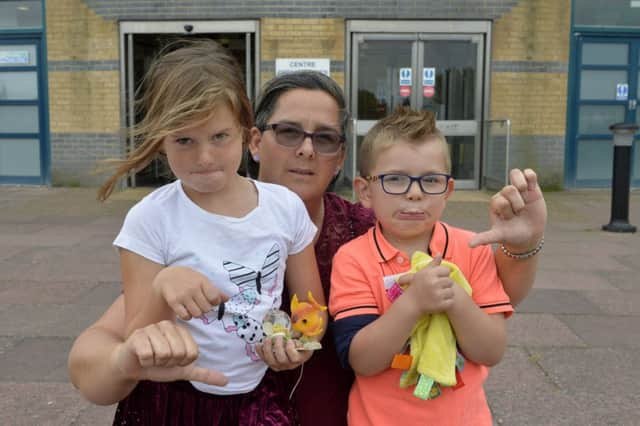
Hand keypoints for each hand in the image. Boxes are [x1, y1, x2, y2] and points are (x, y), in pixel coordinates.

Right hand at [113, 320, 227, 385]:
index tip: (172, 360)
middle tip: (159, 359)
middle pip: (178, 353)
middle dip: (168, 363)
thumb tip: (226, 381)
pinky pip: (148, 355)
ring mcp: (151, 328)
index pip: (191, 353)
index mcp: (181, 330)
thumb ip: (204, 374)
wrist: (130, 366)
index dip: (181, 363)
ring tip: (151, 357)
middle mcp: (167, 325)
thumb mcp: (182, 371)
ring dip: (156, 362)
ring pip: (163, 354)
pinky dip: (145, 362)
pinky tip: (141, 357)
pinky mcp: (137, 336)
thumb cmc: (157, 366)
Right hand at [153, 266, 227, 320]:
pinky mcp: (174, 302)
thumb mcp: (203, 280)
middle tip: (201, 304)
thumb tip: (227, 299)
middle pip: (207, 308)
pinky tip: (186, 310)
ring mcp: (183, 296)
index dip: (215, 302)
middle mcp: (193, 289)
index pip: (215, 298)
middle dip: (206, 308)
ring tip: (194, 307)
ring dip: (197, 313)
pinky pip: (185, 316)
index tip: (211, 300)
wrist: (168, 276)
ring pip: (197, 314)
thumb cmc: (189, 279)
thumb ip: (215, 290)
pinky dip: (188, 316)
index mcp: (202, 282)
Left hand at [256, 335, 312, 371]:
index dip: (290, 349)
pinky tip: (258, 344)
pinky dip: (260, 352)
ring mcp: (280, 366)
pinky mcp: (272, 364)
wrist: (297, 350)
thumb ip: (300, 334)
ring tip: (267, 338)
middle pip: (281, 360)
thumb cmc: (302, 342)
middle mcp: (290, 364)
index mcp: (300, 358)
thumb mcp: (304, 338)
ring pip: (271, 361)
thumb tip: (295, 330)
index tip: (289, 340)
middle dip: (278, 346)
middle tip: (278, 336)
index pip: (294, 358)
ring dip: (267, 349)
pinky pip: (264, 360)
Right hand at [399, 254, 454, 314]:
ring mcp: (437, 295)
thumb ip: (433, 263)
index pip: (446, 271)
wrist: (411, 303)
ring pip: (451, 292)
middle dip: (445, 285)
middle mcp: (433, 283)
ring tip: (438, 295)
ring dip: (446, 294)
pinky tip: (439, 301)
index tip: (437, 279)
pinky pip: (451, 301)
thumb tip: (439, 253)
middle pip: (450, 281)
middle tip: (437, 288)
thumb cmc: (418, 286)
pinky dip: (447, 303)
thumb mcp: (423, 272)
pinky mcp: (440, 305)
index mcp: (430, 274)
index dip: (443, 275)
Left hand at [470, 168, 546, 250]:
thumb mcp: (499, 236)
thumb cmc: (511, 234)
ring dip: (522, 186)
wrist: (529, 234)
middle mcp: (505, 194)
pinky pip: (529, 173)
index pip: (500, 200)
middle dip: (517, 204)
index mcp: (495, 202)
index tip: (510, 219)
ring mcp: (518, 189)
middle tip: (519, 212)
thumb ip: (485, 237)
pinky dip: (531, 176)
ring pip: (515, 174)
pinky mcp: (531, 187)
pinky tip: (532, 187)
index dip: (507, 211)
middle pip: (509, 189)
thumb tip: (469, 245)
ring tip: (526, 195)